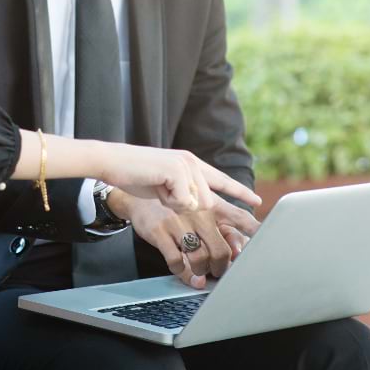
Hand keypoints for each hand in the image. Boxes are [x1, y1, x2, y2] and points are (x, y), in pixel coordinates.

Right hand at [97, 144, 260, 212]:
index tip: (257, 202)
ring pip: (196, 203)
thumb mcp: (164, 185)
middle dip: (186, 207)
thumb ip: (183, 191)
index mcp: (191, 163)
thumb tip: (199, 207)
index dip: (239, 192)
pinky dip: (168, 201)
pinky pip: (182, 202)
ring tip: (158, 189)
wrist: (113, 162)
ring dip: (174, 204)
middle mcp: (192, 162)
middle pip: (207, 202)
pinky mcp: (178, 171)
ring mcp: (186, 165)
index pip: (221, 179)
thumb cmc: (134, 174)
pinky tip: (156, 187)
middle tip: (165, 195)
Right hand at [109, 191, 259, 289]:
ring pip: (199, 258)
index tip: (266, 247)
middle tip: (220, 274)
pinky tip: (185, 274)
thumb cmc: (172, 205)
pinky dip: (182, 273)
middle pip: (221, 250)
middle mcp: (197, 212)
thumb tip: (237, 250)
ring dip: (202, 273)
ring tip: (201, 275)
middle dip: (222, 268)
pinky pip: (176, 262)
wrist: (136, 197)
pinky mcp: (160, 232)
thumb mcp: (196, 206)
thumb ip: (217, 224)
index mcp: (210, 204)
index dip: (254, 232)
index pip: (239, 218)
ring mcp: (178, 222)